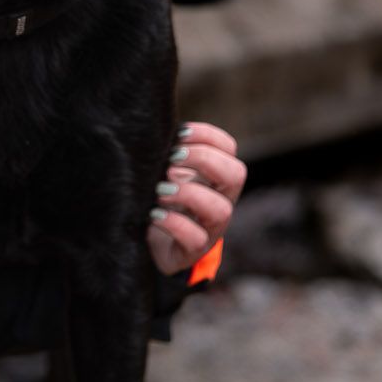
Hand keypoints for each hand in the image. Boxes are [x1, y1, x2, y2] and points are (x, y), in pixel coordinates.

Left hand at [147, 121, 243, 274]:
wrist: (145, 243)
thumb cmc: (156, 200)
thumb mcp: (163, 172)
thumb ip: (167, 154)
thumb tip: (155, 131)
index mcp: (214, 177)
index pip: (228, 148)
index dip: (206, 136)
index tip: (178, 135)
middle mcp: (219, 200)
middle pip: (236, 174)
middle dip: (203, 160)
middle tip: (171, 160)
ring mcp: (210, 228)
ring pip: (220, 209)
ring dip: (188, 194)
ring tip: (160, 190)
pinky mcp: (192, 251)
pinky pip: (196, 238)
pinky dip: (174, 223)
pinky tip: (153, 215)